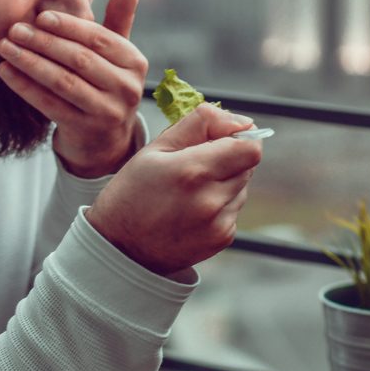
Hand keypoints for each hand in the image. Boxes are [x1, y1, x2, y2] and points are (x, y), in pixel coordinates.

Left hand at [0, 0, 147, 177]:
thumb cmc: (106, 83)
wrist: (105, 138)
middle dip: (44, 43)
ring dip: (30, 63)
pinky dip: (25, 87)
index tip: (40, 17)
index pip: (99, 39)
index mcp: (135, 63)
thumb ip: (119, 19)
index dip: (69, 27)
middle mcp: (127, 88)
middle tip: (14, 30)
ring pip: (63, 82)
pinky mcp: (85, 130)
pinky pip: (50, 104)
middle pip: (80, 59)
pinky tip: (6, 72)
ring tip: (5, 48)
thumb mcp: (117, 55)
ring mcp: (107, 112)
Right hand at [84, 103, 262, 274]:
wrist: (120, 248)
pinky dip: (220, 205)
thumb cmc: (132, 193)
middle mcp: (210, 199)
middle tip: (198, 164)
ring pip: (241, 188)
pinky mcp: (222, 239)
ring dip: (225, 183)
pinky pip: (233, 210)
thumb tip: (241, 121)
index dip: (244, 138)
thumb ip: (200, 124)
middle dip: (230, 159)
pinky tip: (191, 210)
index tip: (227, 138)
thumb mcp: (156, 148)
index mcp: (193, 170)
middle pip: (248, 166)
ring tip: (189, 191)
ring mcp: (218, 223)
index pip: (249, 149)